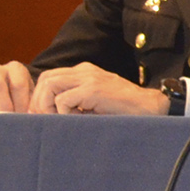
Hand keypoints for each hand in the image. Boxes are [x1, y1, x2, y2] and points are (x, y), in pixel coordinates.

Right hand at [0, 61, 35, 111]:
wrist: (2, 96)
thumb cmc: (20, 98)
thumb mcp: (29, 97)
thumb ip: (30, 103)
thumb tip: (29, 116)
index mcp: (15, 69)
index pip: (18, 84)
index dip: (20, 102)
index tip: (22, 115)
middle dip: (3, 105)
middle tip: (8, 119)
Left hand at [28, 64, 170, 115]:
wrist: (150, 108)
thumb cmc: (124, 110)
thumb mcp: (95, 102)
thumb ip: (76, 101)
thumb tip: (47, 115)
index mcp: (84, 71)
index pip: (50, 77)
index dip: (41, 97)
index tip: (43, 116)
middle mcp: (85, 70)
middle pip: (45, 78)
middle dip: (39, 101)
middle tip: (45, 120)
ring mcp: (89, 78)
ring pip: (49, 85)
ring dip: (48, 106)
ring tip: (60, 120)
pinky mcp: (92, 89)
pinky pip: (62, 100)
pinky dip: (63, 113)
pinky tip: (78, 120)